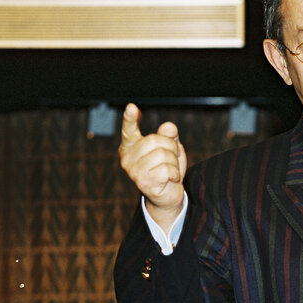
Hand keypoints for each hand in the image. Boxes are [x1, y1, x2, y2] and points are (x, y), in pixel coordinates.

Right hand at [119, 103, 187, 230]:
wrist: (168, 195)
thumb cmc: (167, 168)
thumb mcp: (170, 148)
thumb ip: (169, 136)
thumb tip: (169, 127)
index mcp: (131, 146)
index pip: (129, 130)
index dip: (130, 119)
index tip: (132, 107)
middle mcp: (127, 158)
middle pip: (156, 140)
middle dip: (171, 148)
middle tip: (170, 160)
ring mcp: (134, 171)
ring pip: (163, 155)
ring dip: (174, 163)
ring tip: (169, 171)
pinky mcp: (143, 183)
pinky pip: (167, 170)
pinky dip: (174, 174)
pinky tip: (169, 180)